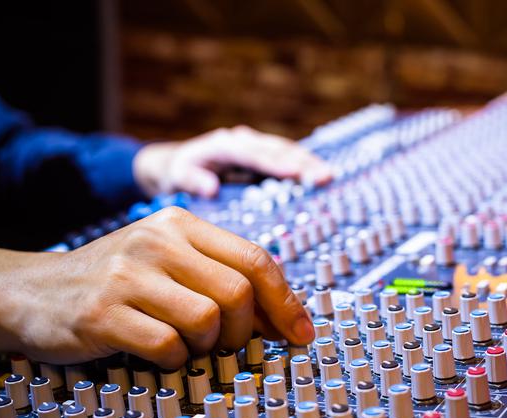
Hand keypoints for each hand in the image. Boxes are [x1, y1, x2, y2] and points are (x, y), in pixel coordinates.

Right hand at [0, 207, 313, 368]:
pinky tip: (158, 353)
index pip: (256, 258)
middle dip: (244, 331)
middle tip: (229, 345)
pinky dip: (173, 361)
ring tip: (185, 345)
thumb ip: (221, 276)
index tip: (302, 333)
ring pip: (207, 320)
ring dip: (206, 346)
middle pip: (238, 292)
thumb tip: (282, 317)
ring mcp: (128, 275)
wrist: (33, 290)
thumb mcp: (168, 261)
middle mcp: (157, 241)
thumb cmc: (117, 281)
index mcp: (180, 224)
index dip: (286, 302)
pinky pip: (168, 347)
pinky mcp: (103, 312)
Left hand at [133, 126, 331, 197]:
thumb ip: (192, 180)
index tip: (295, 174)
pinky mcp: (263, 155)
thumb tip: (211, 188)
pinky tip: (320, 175)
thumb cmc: (178, 170)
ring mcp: (255, 146)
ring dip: (308, 163)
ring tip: (329, 176)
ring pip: (286, 151)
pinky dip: (304, 165)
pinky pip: (286, 158)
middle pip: (277, 150)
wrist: (177, 162)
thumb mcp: (177, 176)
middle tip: (324, 176)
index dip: (275, 164)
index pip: (254, 154)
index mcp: (225, 145)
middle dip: (302, 163)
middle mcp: (244, 140)